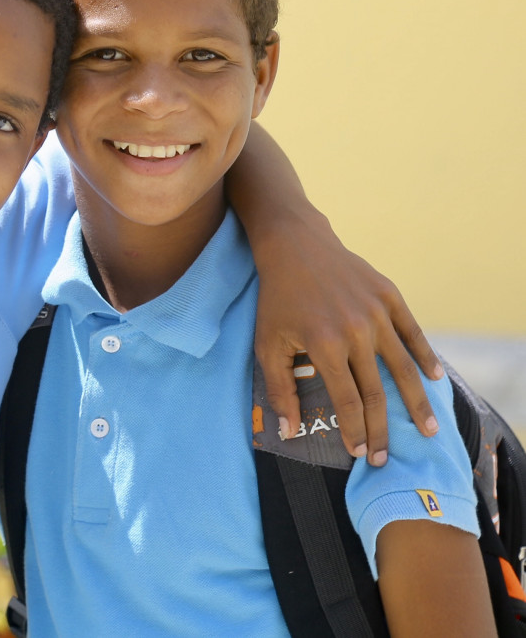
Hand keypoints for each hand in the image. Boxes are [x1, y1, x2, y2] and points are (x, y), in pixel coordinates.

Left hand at [253, 210, 442, 465]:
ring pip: (403, 367)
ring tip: (428, 429)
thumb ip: (279, 390)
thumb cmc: (278, 300)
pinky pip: (413, 332)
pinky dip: (425, 357)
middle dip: (382, 429)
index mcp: (325, 345)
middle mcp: (356, 330)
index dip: (356, 430)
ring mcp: (377, 312)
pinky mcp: (390, 295)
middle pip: (377, 392)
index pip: (347, 400)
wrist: (296, 246)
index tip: (361, 453)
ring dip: (417, 402)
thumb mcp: (268, 344)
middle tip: (386, 457)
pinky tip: (434, 379)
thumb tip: (289, 432)